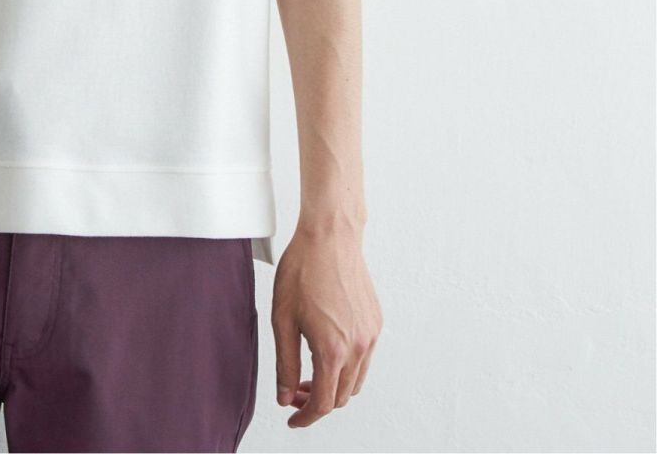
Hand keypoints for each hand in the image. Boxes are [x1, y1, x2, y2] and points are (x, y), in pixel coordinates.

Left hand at [270, 221, 381, 427]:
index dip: (305, 417)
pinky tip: (327, 350)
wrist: (330, 236)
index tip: (293, 420)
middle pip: (341, 397)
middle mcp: (358, 347)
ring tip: (308, 374)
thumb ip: (284, 363)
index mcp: (333, 350)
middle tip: (293, 392)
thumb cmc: (303, 270)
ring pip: (355, 381)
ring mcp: (371, 335)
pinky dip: (347, 366)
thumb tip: (284, 396)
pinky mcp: (376, 322)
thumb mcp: (282, 319)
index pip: (323, 403)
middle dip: (316, 401)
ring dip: (333, 386)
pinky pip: (364, 358)